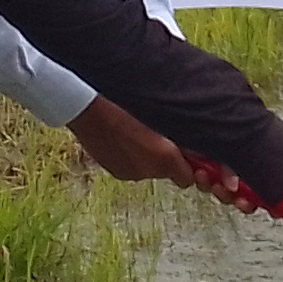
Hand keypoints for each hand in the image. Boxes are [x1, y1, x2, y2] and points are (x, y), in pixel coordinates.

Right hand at [67, 96, 196, 184]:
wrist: (87, 106)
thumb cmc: (127, 102)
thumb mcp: (163, 114)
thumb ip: (182, 135)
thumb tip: (195, 148)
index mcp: (164, 158)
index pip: (187, 179)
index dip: (190, 167)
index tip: (189, 152)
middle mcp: (147, 172)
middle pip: (166, 172)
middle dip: (167, 157)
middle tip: (161, 134)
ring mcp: (128, 173)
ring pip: (147, 169)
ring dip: (148, 155)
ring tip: (139, 130)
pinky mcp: (113, 170)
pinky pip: (130, 165)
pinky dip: (131, 155)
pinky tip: (124, 135)